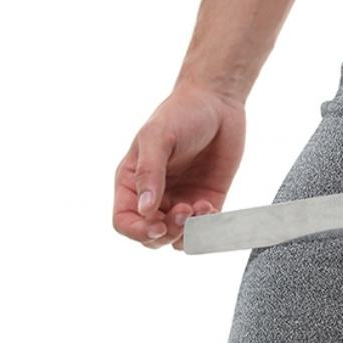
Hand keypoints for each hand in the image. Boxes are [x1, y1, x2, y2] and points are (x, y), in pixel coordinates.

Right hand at [113, 83, 246, 248]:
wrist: (217, 103)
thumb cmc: (181, 114)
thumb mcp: (157, 138)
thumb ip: (149, 173)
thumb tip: (145, 210)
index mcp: (131, 182)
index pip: (124, 222)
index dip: (138, 231)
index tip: (158, 225)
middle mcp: (153, 196)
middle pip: (151, 236)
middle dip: (167, 232)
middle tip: (185, 211)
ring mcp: (180, 200)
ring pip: (177, 238)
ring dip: (189, 232)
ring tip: (201, 208)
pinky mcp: (206, 201)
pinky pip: (203, 228)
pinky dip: (207, 227)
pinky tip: (211, 207)